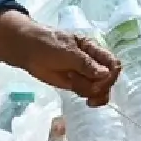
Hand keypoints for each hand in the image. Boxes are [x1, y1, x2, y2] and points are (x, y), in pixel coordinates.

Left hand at [0, 11, 120, 104]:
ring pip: (100, 88)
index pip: (113, 63)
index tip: (102, 83)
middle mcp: (92, 63)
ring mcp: (84, 75)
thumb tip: (105, 75)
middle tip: (90, 90)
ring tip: (73, 82)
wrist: (27, 50)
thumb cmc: (48, 44)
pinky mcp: (75, 84)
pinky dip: (88, 97)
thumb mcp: (68, 51)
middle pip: (109, 79)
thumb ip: (86, 64)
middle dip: (101, 87)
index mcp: (93, 49)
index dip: (112, 75)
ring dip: (90, 91)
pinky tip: (83, 97)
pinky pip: (89, 93)